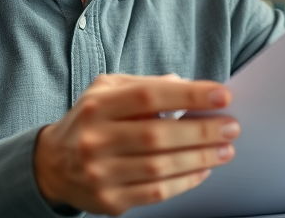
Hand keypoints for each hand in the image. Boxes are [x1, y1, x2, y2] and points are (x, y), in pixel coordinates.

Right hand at [33, 74, 239, 215]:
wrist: (52, 165)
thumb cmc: (91, 121)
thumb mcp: (107, 91)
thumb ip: (143, 86)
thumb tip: (185, 84)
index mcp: (98, 106)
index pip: (148, 96)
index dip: (188, 95)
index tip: (221, 95)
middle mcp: (96, 139)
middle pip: (158, 135)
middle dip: (202, 130)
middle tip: (231, 126)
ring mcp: (101, 172)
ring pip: (160, 167)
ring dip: (200, 158)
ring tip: (225, 149)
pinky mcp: (109, 200)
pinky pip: (156, 192)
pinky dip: (185, 181)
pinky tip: (203, 170)